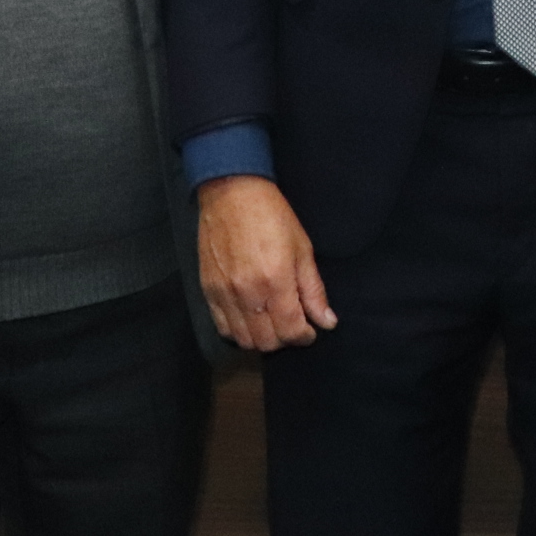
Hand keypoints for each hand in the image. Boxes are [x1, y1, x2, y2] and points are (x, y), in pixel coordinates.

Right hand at [198, 174, 336, 351]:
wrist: (231, 193)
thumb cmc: (272, 216)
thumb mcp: (303, 249)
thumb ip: (314, 290)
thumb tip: (327, 322)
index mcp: (275, 282)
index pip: (291, 331)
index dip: (305, 337)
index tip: (311, 330)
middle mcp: (247, 293)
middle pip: (266, 342)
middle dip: (285, 340)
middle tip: (293, 325)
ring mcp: (224, 294)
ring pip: (243, 339)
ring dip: (262, 339)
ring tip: (273, 323)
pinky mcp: (207, 290)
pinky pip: (222, 327)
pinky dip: (239, 331)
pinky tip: (251, 318)